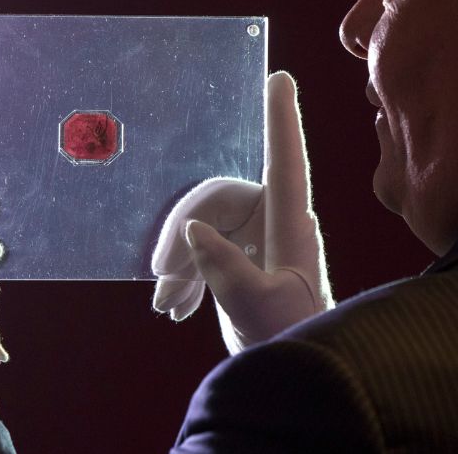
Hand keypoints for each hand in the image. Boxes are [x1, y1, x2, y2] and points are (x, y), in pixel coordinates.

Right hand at [151, 71, 333, 353]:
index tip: (280, 78)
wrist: (294, 380)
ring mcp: (258, 243)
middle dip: (184, 232)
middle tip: (163, 276)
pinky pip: (206, 253)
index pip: (285, 160)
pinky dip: (187, 277)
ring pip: (206, 228)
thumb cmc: (292, 339)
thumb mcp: (258, 307)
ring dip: (181, 262)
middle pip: (219, 198)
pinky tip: (174, 307)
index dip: (281, 118)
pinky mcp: (243, 263)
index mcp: (289, 225)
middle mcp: (274, 224)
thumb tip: (197, 232)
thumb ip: (227, 268)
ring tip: (167, 302)